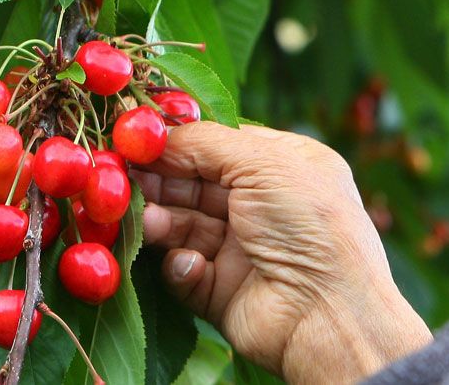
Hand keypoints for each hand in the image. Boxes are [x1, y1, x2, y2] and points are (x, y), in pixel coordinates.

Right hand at [130, 122, 431, 383]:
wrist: (328, 315)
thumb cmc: (308, 224)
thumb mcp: (265, 163)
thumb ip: (206, 142)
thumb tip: (155, 132)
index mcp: (286, 166)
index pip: (221, 144)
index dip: (180, 141)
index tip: (136, 138)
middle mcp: (264, 204)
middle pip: (195, 183)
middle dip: (160, 180)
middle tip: (121, 177)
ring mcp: (242, 248)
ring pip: (184, 224)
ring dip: (163, 220)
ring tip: (149, 220)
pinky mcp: (221, 290)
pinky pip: (185, 269)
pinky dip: (181, 265)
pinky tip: (191, 264)